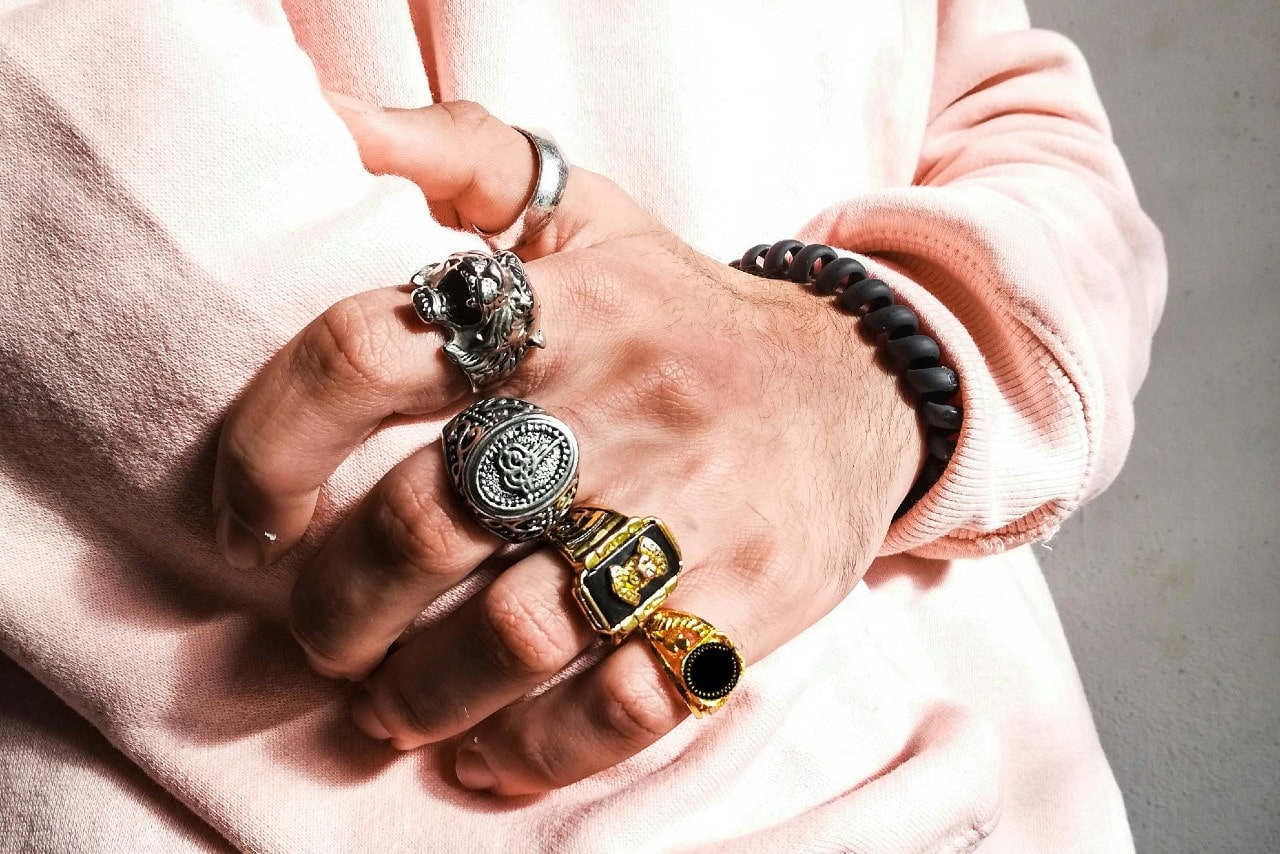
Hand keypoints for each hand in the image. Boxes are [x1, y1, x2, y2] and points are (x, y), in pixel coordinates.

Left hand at [212, 96, 923, 794]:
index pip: (370, 352)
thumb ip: (463, 159)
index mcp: (563, 308)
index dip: (275, 441)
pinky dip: (535, 752)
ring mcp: (688, 515)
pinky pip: (621, 705)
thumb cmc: (687, 310)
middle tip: (323, 634)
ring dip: (419, 693)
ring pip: (511, 635)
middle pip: (422, 523)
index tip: (251, 514)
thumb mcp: (590, 214)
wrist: (858, 386)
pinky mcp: (746, 603)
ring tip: (388, 705)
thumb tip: (331, 123)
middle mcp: (619, 410)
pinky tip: (489, 755)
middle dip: (337, 606)